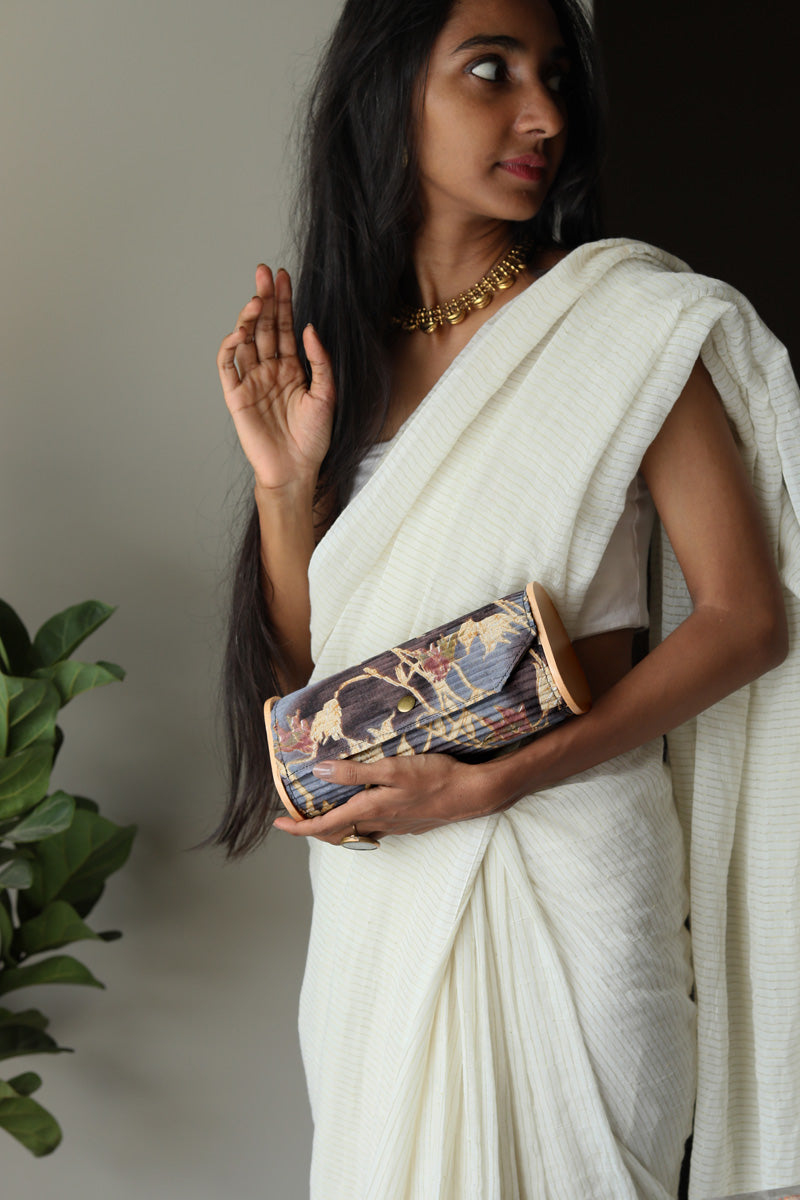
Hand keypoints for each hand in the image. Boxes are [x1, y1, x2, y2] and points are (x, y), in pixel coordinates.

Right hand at [217, 265, 334, 492]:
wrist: (296, 470)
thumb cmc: (314, 438)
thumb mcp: (326, 395)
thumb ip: (319, 361)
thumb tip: (308, 327)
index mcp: (291, 368)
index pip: (285, 327)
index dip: (283, 301)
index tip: (282, 276)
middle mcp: (269, 370)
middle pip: (264, 327)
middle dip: (264, 298)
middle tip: (264, 272)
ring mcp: (251, 381)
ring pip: (245, 340)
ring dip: (249, 318)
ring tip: (257, 298)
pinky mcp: (236, 396)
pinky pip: (227, 365)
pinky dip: (230, 345)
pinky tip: (240, 330)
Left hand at [271, 753, 505, 845]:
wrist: (470, 794)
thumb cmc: (433, 777)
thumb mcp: (391, 768)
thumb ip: (354, 772)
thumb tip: (319, 773)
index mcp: (370, 809)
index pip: (324, 826)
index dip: (299, 827)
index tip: (280, 824)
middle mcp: (379, 823)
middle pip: (337, 834)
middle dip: (314, 830)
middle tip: (297, 819)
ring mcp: (395, 827)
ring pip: (356, 834)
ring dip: (335, 828)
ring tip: (324, 814)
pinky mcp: (407, 824)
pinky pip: (374, 830)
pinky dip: (358, 825)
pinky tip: (364, 812)